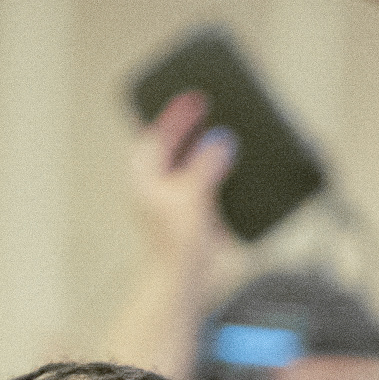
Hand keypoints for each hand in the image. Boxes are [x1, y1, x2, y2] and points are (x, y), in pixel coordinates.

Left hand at [131, 91, 238, 285]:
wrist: (182, 281)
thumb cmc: (174, 245)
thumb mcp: (190, 195)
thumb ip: (205, 164)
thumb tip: (219, 142)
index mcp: (146, 176)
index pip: (156, 135)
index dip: (175, 115)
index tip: (194, 99)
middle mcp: (157, 185)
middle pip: (171, 147)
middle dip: (189, 129)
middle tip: (206, 109)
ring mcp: (174, 199)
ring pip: (188, 164)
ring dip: (204, 149)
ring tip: (222, 131)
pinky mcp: (191, 213)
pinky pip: (204, 183)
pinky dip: (216, 172)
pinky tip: (232, 164)